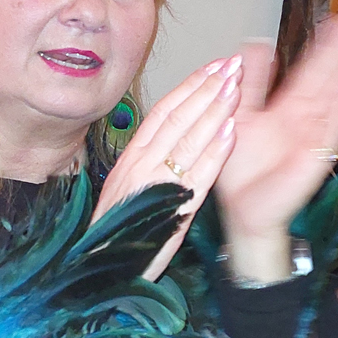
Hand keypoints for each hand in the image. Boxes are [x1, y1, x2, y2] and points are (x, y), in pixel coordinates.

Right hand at [92, 57, 241, 277]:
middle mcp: (139, 165)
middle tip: (231, 65)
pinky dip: (214, 153)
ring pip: (187, 140)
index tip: (213, 66)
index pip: (163, 111)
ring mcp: (153, 185)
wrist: (102, 272)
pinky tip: (231, 133)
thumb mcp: (131, 186)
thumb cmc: (119, 230)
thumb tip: (173, 130)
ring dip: (214, 111)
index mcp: (131, 157)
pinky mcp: (169, 209)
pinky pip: (196, 176)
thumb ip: (150, 159)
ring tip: (235, 88)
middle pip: (176, 117)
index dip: (189, 86)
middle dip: (206, 88)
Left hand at [214, 14, 337, 280]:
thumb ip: (251, 80)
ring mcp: (317, 131)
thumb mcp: (239, 112)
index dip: (329, 45)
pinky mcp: (320, 148)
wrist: (243, 209)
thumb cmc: (240, 170)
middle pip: (334, 75)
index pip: (313, 68)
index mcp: (288, 106)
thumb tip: (258, 43)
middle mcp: (307, 115)